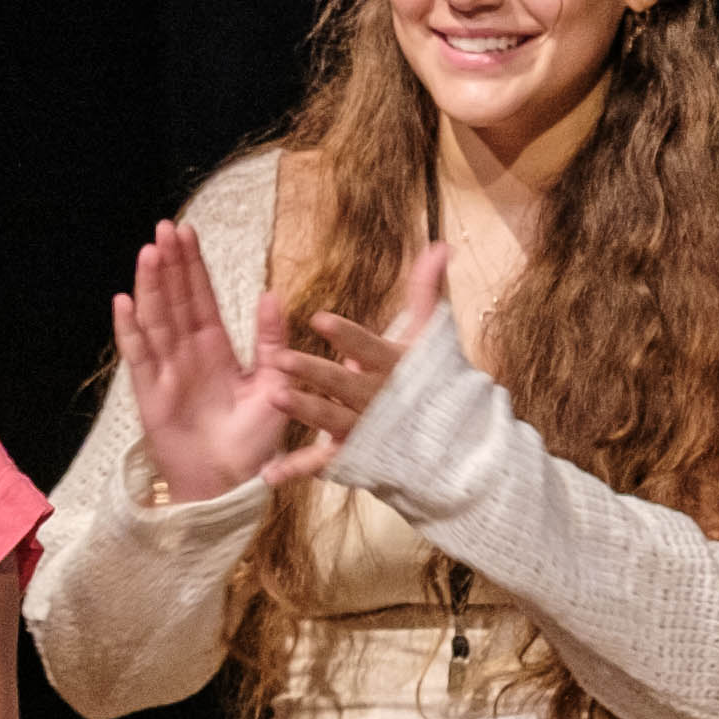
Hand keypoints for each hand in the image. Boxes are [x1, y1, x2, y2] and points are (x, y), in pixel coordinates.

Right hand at [111, 221, 297, 502]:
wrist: (231, 485)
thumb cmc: (253, 441)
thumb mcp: (274, 384)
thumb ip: (271, 341)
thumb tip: (272, 295)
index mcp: (216, 348)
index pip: (201, 297)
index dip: (193, 266)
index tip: (187, 232)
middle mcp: (187, 354)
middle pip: (175, 300)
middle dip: (170, 264)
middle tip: (164, 227)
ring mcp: (165, 371)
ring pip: (156, 319)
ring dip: (151, 286)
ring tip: (148, 252)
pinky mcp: (150, 394)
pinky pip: (138, 356)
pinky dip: (129, 329)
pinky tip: (123, 301)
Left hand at [261, 242, 452, 486]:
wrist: (450, 442)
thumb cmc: (432, 380)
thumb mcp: (429, 336)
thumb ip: (425, 291)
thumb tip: (440, 245)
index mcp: (391, 366)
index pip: (367, 346)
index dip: (346, 335)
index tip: (319, 319)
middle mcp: (376, 397)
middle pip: (341, 383)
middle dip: (312, 371)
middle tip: (279, 358)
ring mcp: (363, 428)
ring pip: (329, 417)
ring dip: (302, 409)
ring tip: (274, 397)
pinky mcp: (352, 455)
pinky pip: (321, 463)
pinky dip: (296, 470)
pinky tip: (268, 473)